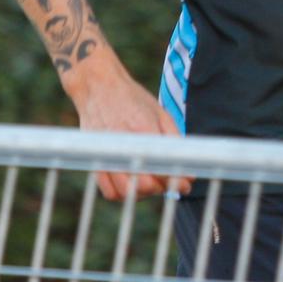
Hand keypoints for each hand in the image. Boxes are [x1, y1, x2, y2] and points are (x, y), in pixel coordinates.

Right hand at [67, 57, 189, 200]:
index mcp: (142, 129)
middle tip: (169, 179)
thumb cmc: (132, 99)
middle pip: (145, 184)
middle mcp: (122, 143)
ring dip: (144, 193)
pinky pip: (109, 192)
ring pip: (127, 192)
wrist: (98, 87)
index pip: (162, 165)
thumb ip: (173, 140)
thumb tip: (187, 167)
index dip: (177, 179)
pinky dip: (124, 194)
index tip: (186, 184)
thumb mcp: (160, 113)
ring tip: (152, 182)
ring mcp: (106, 153)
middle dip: (162, 186)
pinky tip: (134, 183)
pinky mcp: (95, 160)